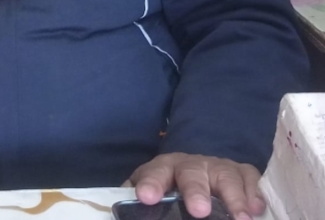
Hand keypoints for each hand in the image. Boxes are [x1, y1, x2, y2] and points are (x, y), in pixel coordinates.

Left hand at [123, 152, 265, 219]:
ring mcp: (218, 167)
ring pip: (225, 176)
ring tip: (241, 219)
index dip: (151, 184)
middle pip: (192, 173)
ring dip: (233, 198)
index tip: (146, 197)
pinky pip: (250, 178)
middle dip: (195, 190)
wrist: (200, 170)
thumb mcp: (154, 193)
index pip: (154, 173)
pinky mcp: (242, 173)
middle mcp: (191, 165)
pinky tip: (256, 210)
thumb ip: (140, 205)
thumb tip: (124, 214)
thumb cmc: (173, 189)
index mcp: (164, 169)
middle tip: (199, 210)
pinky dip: (253, 194)